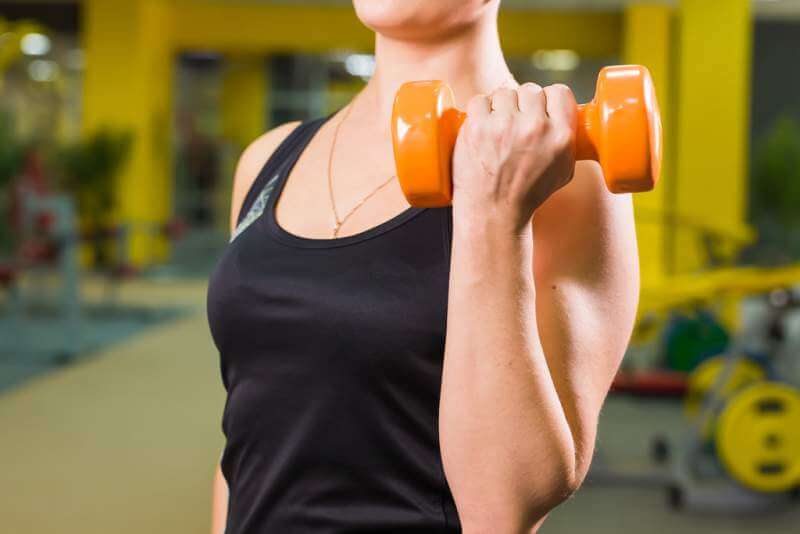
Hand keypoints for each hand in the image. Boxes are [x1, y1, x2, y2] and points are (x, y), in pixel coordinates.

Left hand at [451, 83, 577, 232]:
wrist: (494, 213)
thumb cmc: (528, 194)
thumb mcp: (564, 170)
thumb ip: (568, 140)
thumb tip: (565, 114)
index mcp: (560, 136)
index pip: (559, 92)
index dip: (549, 98)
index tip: (540, 108)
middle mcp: (534, 127)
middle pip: (530, 90)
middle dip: (523, 104)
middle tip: (515, 124)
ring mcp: (503, 125)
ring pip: (504, 93)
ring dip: (500, 107)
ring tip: (497, 128)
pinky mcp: (476, 127)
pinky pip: (479, 100)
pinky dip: (479, 111)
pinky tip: (482, 126)